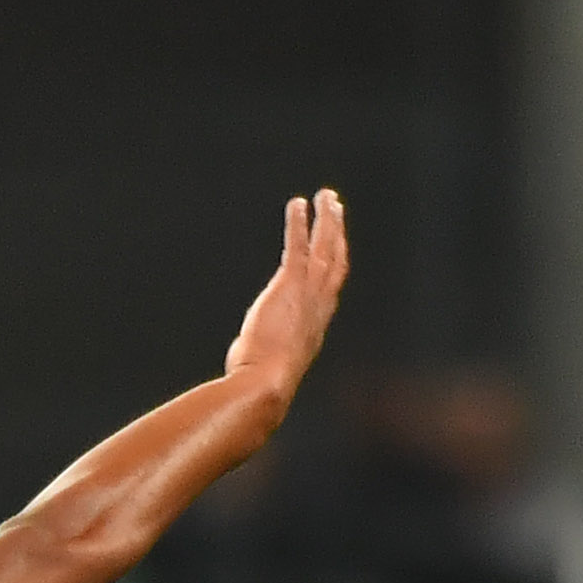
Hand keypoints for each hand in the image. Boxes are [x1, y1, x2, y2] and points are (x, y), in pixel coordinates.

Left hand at [226, 188, 349, 406]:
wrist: (266, 385)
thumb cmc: (260, 384)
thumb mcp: (268, 365)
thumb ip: (264, 353)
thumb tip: (245, 357)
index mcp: (315, 324)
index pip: (330, 286)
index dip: (334, 262)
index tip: (335, 245)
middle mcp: (319, 305)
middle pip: (336, 259)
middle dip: (337, 232)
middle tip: (337, 209)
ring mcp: (308, 294)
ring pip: (325, 247)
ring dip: (327, 219)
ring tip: (326, 196)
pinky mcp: (289, 285)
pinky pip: (297, 245)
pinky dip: (298, 223)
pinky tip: (297, 204)